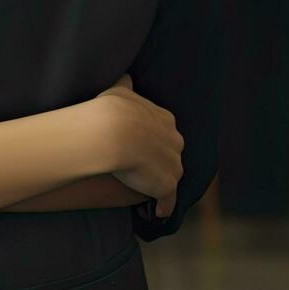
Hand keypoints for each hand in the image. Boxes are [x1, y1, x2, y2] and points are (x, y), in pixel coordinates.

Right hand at [93, 73, 181, 217]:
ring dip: (162, 182)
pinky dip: (165, 206)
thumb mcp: (119, 91)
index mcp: (166, 120)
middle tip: (146, 165)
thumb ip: (126, 87)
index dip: (154, 138)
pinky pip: (169, 200)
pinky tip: (159, 212)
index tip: (143, 143)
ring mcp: (173, 165)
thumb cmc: (113, 111)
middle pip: (172, 153)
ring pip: (171, 175)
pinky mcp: (166, 186)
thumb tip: (127, 77)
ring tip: (149, 189)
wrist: (113, 133)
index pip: (165, 131)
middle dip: (163, 158)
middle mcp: (175, 142)